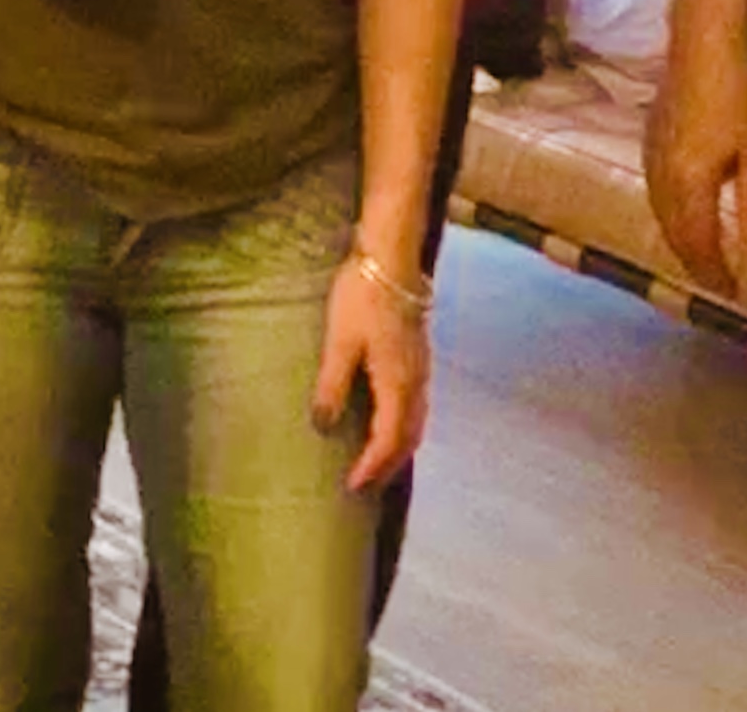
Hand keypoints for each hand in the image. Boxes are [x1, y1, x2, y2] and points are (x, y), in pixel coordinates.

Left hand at [312, 257, 430, 490]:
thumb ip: (332, 386)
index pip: (388, 441)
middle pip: (409, 438)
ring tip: (376, 462)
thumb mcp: (339, 342)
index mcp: (397, 384)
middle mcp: (416, 383)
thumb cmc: (362, 297)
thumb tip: (324, 426)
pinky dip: (404, 426)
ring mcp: (422, 369)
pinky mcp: (419, 356)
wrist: (392, 259)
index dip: (371, 468)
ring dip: (398, 447)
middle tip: (365, 485)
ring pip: (417, 422)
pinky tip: (389, 421)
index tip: (353, 488)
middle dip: (388, 466)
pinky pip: (417, 405)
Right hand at [645, 0, 746, 298]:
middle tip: (719, 282)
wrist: (702, 43)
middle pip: (673, 233)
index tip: (733, 292)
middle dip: (695, 262)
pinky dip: (670, 215)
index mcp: (688, 184)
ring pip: (661, 213)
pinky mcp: (649, 139)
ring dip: (680, 240)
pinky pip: (656, 193)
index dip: (714, 272)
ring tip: (702, 257)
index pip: (697, 243)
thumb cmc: (739, 95)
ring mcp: (650, 156)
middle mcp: (661, 176)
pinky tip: (683, 213)